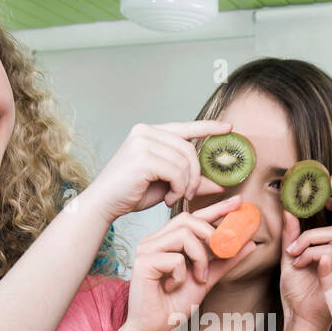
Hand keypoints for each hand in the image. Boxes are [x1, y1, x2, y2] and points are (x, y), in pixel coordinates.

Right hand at [78, 120, 231, 221]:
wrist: (103, 204)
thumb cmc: (131, 194)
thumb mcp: (166, 184)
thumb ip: (190, 179)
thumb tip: (220, 183)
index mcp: (148, 132)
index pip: (184, 126)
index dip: (208, 127)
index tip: (228, 128)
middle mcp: (145, 131)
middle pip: (189, 148)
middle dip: (195, 174)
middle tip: (190, 194)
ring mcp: (143, 142)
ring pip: (184, 162)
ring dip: (185, 184)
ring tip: (174, 197)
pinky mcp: (143, 157)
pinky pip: (177, 172)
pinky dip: (178, 188)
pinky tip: (168, 198)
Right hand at [124, 195, 255, 330]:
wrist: (153, 329)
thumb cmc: (173, 305)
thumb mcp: (207, 279)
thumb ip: (225, 261)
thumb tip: (249, 244)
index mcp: (169, 241)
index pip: (194, 217)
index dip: (216, 208)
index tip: (238, 203)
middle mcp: (156, 240)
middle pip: (188, 219)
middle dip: (211, 235)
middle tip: (220, 255)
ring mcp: (147, 249)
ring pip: (184, 235)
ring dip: (200, 258)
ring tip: (198, 278)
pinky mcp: (143, 261)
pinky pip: (174, 258)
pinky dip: (181, 275)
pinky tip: (172, 287)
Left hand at [281, 171, 331, 330]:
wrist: (300, 319)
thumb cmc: (297, 294)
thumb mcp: (289, 260)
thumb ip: (291, 236)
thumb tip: (288, 209)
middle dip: (324, 218)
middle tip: (303, 231)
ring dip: (309, 243)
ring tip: (294, 259)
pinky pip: (331, 254)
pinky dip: (312, 256)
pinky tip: (300, 265)